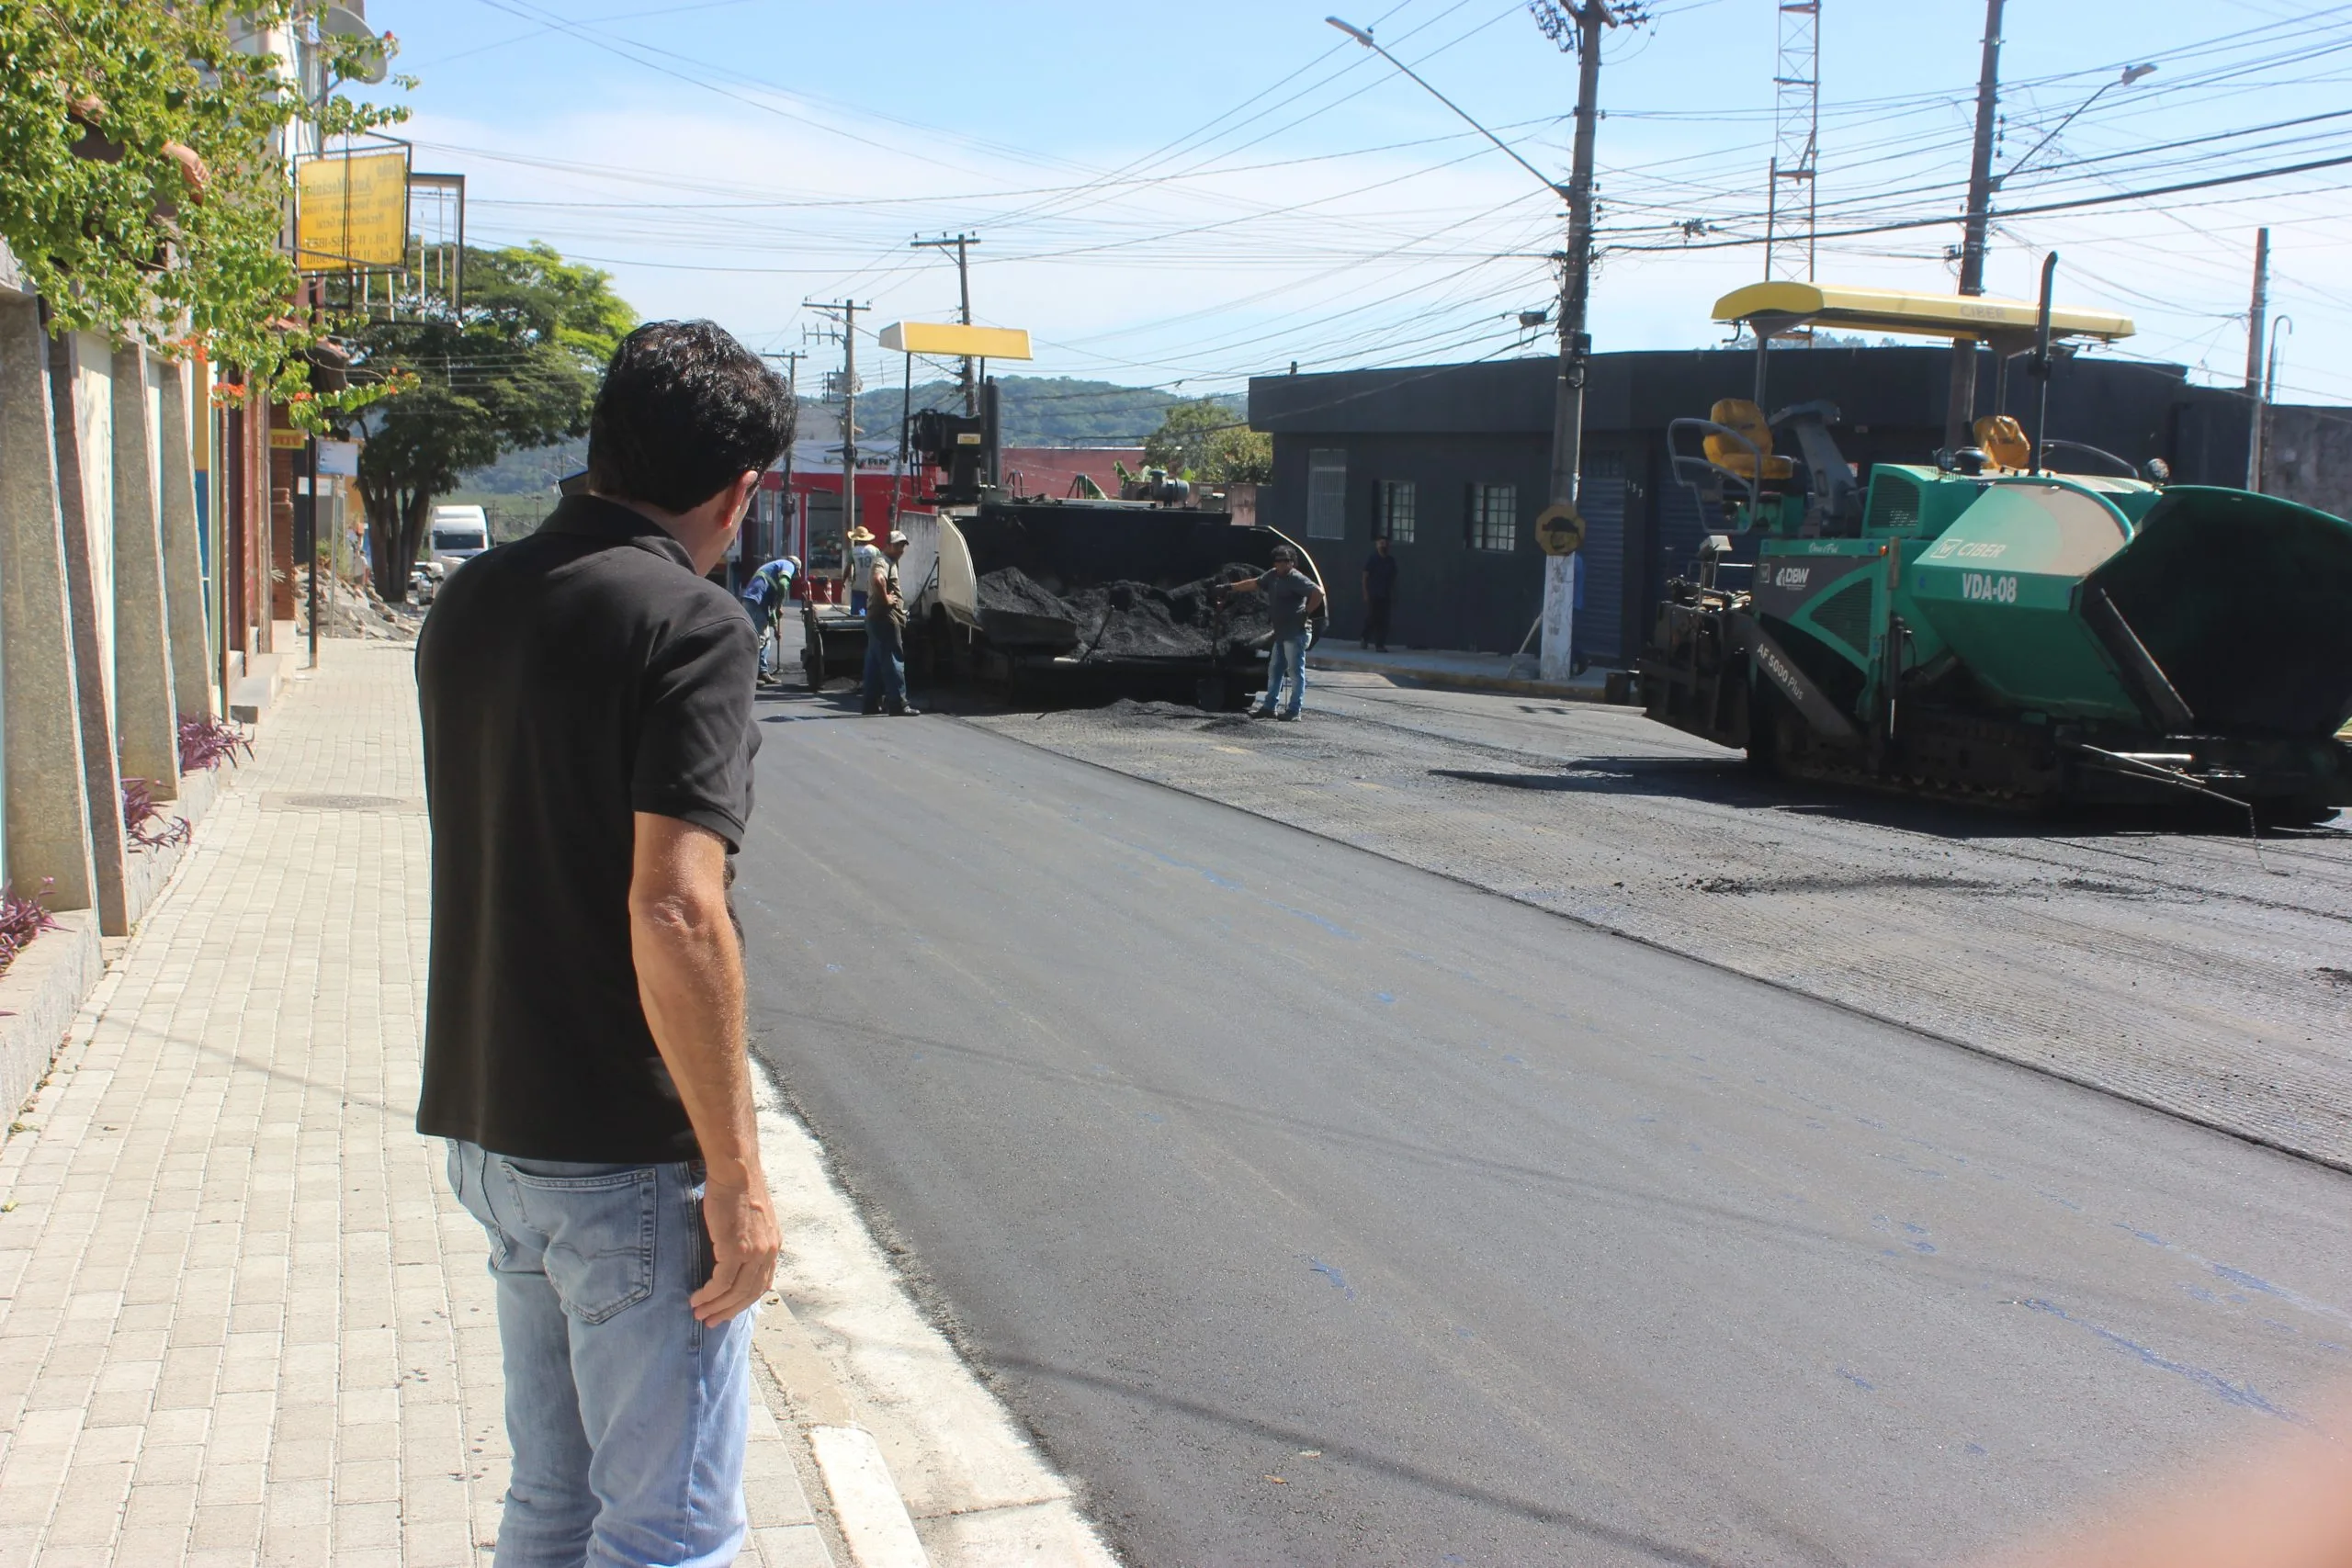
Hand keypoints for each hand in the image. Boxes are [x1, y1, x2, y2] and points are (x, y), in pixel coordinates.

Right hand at [692, 1172, 780, 1324]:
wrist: (737, 1172)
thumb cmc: (738, 1190)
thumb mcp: (751, 1220)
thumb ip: (748, 1240)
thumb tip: (733, 1256)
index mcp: (773, 1246)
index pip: (761, 1284)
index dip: (743, 1301)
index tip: (727, 1310)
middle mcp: (768, 1253)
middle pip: (749, 1294)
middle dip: (729, 1311)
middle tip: (711, 1321)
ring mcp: (754, 1253)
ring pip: (735, 1292)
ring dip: (716, 1307)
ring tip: (699, 1314)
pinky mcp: (736, 1249)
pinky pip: (721, 1282)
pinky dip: (708, 1295)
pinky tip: (697, 1299)